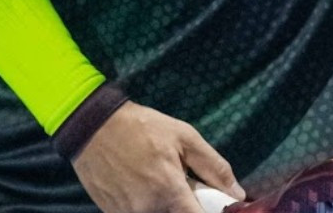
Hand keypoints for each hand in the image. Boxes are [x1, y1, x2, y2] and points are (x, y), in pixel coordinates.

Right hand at [72, 100, 245, 212]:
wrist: (94, 127)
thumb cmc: (143, 127)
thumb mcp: (184, 136)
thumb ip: (214, 167)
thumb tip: (238, 194)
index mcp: (170, 191)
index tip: (216, 206)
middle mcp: (149, 210)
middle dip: (188, 206)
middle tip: (185, 186)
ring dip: (168, 204)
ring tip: (159, 180)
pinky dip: (149, 205)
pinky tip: (144, 184)